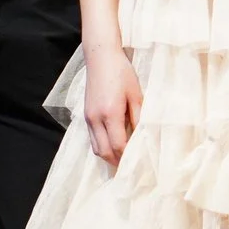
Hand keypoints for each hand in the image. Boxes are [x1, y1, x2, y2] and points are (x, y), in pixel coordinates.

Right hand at [83, 45, 142, 164]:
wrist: (101, 58)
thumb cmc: (122, 73)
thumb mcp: (136, 94)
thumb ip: (139, 116)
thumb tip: (143, 136)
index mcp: (110, 114)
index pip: (118, 145)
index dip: (128, 157)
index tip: (139, 165)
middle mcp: (95, 119)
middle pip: (104, 151)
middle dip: (117, 162)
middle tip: (131, 170)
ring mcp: (88, 118)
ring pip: (95, 147)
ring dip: (108, 157)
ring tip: (123, 161)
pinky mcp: (85, 115)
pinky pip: (92, 139)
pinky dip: (101, 147)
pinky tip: (113, 146)